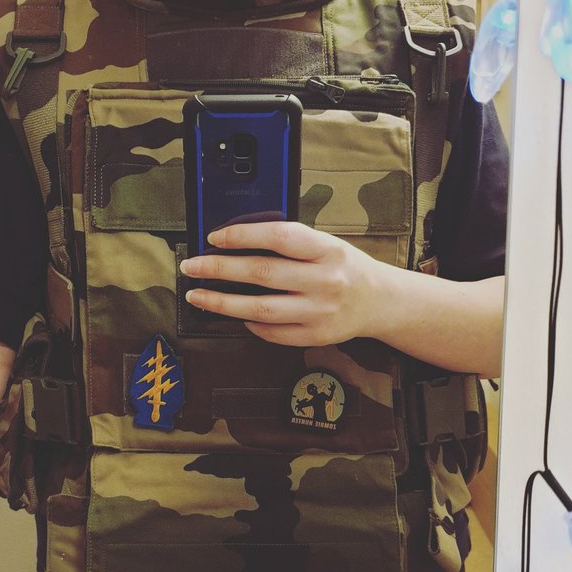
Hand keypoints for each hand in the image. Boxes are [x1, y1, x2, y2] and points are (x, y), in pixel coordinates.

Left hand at [179, 221, 384, 346]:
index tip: (214, 237)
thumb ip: (288, 242)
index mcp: (327, 250)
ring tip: (198, 295)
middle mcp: (325, 280)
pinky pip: (272, 332)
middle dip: (219, 269)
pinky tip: (235, 315)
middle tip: (191, 266)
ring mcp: (320, 312)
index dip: (242, 236)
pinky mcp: (315, 336)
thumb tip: (234, 242)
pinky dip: (249, 323)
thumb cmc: (343, 266)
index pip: (279, 237)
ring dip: (222, 302)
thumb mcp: (325, 243)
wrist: (379, 301)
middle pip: (262, 273)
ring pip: (260, 308)